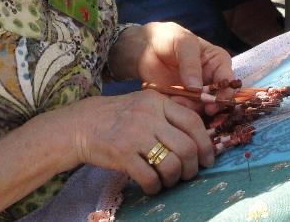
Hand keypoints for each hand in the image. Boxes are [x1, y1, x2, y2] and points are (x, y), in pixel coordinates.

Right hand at [72, 91, 214, 193]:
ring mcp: (135, 135)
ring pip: (171, 164)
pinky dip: (155, 187)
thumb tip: (199, 135)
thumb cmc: (119, 116)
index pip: (193, 122)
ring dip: (174, 179)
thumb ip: (169, 114)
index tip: (207, 159)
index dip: (205, 144)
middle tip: (187, 174)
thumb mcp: (145, 105)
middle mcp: (149, 116)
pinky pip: (149, 177)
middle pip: (186, 147)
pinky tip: (151, 186)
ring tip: (168, 180)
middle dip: (192, 167)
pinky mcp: (122, 154)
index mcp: (158, 102)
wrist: (82, 124)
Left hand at [134, 22, 233, 112]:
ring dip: (190, 108)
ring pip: (201, 107)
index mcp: (218, 63)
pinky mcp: (182, 99)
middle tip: (193, 107)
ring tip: (175, 100)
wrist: (145, 46)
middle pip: (217, 99)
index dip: (224, 94)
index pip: (228, 81)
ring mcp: (197, 92)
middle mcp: (211, 79)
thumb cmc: (169, 38)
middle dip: (207, 105)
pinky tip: (170, 102)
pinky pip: (185, 110)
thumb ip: (190, 63)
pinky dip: (180, 109)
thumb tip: (196, 88)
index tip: (212, 104)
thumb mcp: (182, 43)